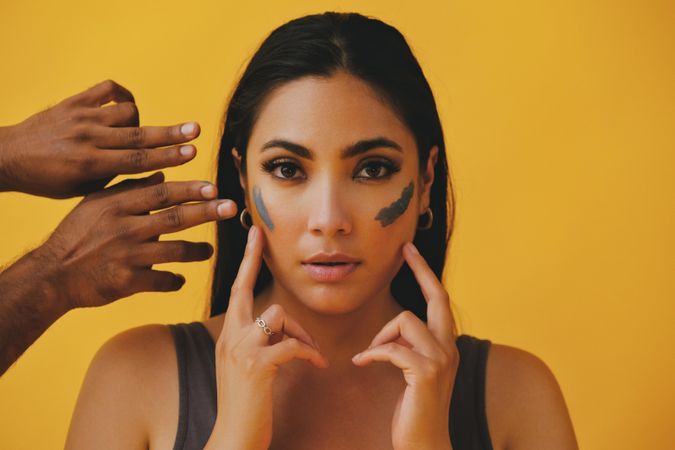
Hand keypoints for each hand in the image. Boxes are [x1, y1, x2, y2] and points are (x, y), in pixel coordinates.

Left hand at [0, 79, 199, 197]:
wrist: (8, 157)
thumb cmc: (48, 181)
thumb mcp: (82, 190)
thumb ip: (117, 179)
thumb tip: (156, 173)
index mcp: (88, 164)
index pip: (136, 160)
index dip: (168, 156)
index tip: (192, 153)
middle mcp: (87, 137)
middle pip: (138, 135)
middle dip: (171, 134)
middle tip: (196, 131)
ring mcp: (80, 116)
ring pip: (127, 111)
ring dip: (140, 122)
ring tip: (141, 134)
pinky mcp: (74, 101)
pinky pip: (109, 89)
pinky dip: (124, 96)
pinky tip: (128, 107)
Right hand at [36, 171, 236, 310]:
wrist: (51, 275)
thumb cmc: (76, 235)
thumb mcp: (97, 205)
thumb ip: (129, 189)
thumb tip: (162, 174)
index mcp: (116, 205)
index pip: (160, 193)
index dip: (189, 190)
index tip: (214, 187)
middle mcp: (123, 228)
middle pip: (173, 217)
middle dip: (206, 212)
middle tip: (231, 208)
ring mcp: (126, 256)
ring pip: (173, 251)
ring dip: (197, 251)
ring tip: (210, 250)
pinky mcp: (126, 282)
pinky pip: (160, 281)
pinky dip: (174, 280)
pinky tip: (181, 279)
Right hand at [204, 225, 328, 449]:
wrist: (233, 438)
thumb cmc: (246, 404)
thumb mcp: (246, 367)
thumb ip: (256, 343)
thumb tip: (278, 327)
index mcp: (228, 336)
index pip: (235, 292)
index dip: (245, 263)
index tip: (252, 237)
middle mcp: (230, 337)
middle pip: (242, 288)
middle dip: (251, 259)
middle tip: (259, 236)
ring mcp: (241, 350)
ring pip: (277, 314)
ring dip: (301, 331)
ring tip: (310, 352)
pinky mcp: (257, 366)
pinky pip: (292, 345)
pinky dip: (309, 353)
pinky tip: (316, 365)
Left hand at [351, 242, 457, 449]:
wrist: (424, 443)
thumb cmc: (415, 409)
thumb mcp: (415, 371)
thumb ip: (410, 347)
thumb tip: (395, 328)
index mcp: (446, 345)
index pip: (440, 300)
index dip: (426, 274)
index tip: (411, 251)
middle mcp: (449, 347)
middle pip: (437, 297)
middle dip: (421, 269)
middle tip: (405, 249)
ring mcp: (440, 359)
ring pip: (405, 321)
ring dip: (381, 336)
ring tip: (371, 355)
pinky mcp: (425, 373)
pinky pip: (391, 348)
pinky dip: (372, 353)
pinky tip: (362, 364)